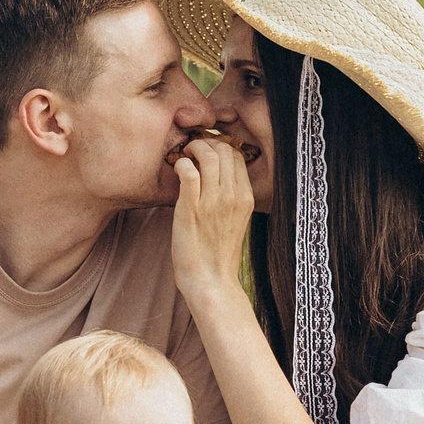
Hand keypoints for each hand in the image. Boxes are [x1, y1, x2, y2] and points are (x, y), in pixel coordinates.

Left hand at [170, 137, 254, 304]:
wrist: (210, 281)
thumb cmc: (218, 254)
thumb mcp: (235, 221)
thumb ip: (230, 198)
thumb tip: (217, 177)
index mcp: (246, 198)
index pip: (238, 156)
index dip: (221, 147)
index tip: (207, 152)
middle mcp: (233, 196)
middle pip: (225, 150)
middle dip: (207, 142)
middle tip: (193, 149)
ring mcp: (213, 201)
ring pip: (208, 155)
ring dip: (193, 149)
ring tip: (184, 155)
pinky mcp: (191, 208)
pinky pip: (188, 171)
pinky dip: (181, 164)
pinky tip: (177, 170)